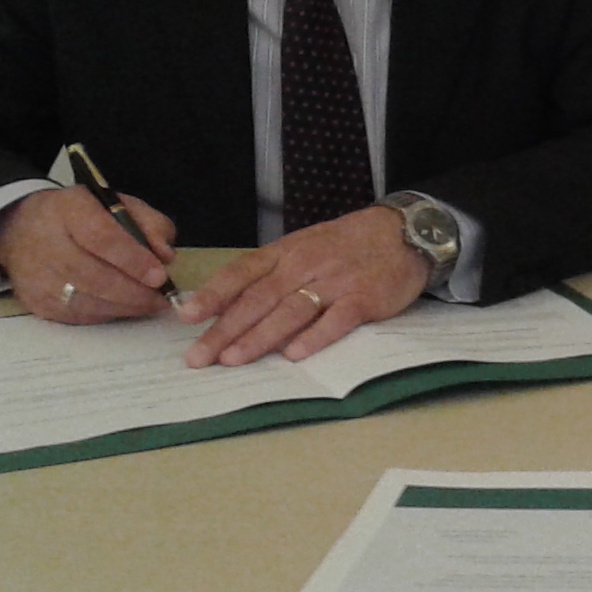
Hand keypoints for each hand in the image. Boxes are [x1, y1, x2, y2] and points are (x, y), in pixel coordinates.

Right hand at [0, 186, 179, 322]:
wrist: (21, 230)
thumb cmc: (80, 216)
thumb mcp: (118, 204)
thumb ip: (149, 223)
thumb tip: (166, 256)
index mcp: (69, 210)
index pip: (102, 238)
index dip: (133, 260)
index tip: (160, 276)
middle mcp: (47, 244)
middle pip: (94, 276)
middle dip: (134, 291)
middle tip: (161, 298)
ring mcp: (37, 277)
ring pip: (87, 301)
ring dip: (124, 307)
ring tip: (149, 304)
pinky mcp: (35, 302)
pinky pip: (77, 315)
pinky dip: (106, 314)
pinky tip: (124, 307)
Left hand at [175, 206, 429, 366]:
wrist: (404, 233)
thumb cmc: (346, 246)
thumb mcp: (304, 248)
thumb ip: (270, 276)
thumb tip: (228, 308)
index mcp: (286, 253)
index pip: (242, 273)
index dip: (213, 295)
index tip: (186, 318)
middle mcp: (305, 265)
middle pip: (259, 298)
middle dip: (225, 329)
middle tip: (199, 357)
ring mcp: (335, 282)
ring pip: (291, 311)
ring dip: (260, 336)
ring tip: (233, 359)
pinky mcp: (364, 299)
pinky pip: (336, 319)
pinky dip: (315, 337)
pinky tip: (295, 355)